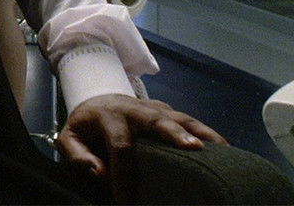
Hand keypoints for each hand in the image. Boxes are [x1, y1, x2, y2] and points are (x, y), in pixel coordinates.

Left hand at [58, 94, 224, 202]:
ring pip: (179, 116)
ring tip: (221, 149)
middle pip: (155, 120)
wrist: (96, 97)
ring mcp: (154, 107)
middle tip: (193, 150)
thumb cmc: (85, 126)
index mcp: (108, 117)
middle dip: (174, 134)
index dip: (123, 173)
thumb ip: (78, 156)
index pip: (119, 146)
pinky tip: (224, 149)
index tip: (127, 200)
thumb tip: (99, 174)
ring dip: (199, 131)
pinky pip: (189, 120)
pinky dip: (207, 132)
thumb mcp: (69, 139)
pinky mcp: (168, 111)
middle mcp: (134, 109)